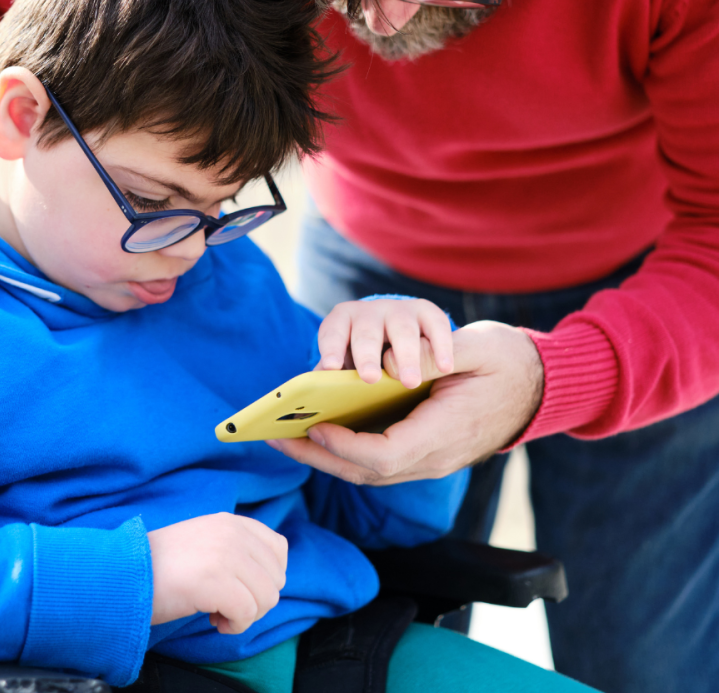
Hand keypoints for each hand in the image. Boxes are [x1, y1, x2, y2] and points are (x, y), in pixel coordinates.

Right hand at [148, 513, 287, 633]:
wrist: (124, 573)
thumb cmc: (162, 566)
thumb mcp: (205, 542)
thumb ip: (235, 548)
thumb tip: (267, 578)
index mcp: (232, 522)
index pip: (279, 549)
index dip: (266, 577)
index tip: (239, 587)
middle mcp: (233, 533)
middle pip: (276, 578)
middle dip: (256, 600)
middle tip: (226, 604)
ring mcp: (225, 554)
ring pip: (267, 597)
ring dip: (246, 615)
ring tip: (217, 611)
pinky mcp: (215, 580)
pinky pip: (248, 614)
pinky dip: (234, 625)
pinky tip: (212, 619)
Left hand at [270, 321, 543, 483]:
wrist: (543, 388)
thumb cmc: (509, 363)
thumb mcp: (479, 348)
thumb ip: (437, 353)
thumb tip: (388, 363)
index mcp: (447, 431)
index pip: (388, 455)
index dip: (348, 445)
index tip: (317, 427)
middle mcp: (436, 456)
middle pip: (369, 471)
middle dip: (320, 456)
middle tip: (277, 435)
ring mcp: (432, 459)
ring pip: (370, 471)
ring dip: (326, 456)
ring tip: (287, 433)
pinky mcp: (426, 452)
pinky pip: (379, 460)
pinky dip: (345, 450)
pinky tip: (321, 430)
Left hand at [315, 297, 453, 387]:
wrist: (422, 351)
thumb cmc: (378, 363)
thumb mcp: (354, 363)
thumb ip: (341, 371)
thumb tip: (322, 381)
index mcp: (347, 323)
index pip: (334, 329)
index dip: (331, 347)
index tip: (330, 367)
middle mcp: (373, 314)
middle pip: (367, 332)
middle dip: (367, 354)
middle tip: (369, 377)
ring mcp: (403, 313)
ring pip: (402, 330)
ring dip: (405, 355)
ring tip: (409, 381)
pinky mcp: (430, 316)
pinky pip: (436, 326)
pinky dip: (440, 345)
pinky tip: (444, 368)